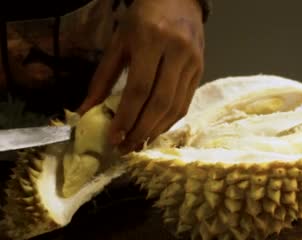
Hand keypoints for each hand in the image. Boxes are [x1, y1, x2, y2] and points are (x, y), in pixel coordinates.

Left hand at [78, 0, 204, 151]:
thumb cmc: (142, 18)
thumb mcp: (118, 42)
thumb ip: (103, 78)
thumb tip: (86, 111)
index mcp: (152, 41)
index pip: (139, 89)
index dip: (126, 117)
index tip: (114, 138)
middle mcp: (177, 53)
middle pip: (160, 102)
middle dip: (141, 129)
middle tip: (125, 148)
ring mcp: (193, 62)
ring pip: (176, 107)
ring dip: (156, 130)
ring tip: (138, 143)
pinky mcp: (201, 70)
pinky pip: (186, 102)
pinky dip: (169, 120)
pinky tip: (155, 129)